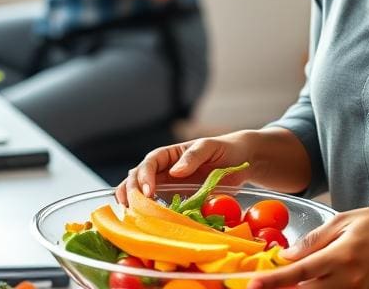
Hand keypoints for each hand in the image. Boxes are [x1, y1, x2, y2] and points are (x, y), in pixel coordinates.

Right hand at [115, 133, 255, 203]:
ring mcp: (168, 187)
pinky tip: (144, 223)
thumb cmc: (224, 149)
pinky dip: (148, 214)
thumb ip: (193, 156)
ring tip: (129, 214)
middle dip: (131, 190)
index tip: (149, 192)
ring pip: (141, 193)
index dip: (145, 176)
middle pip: (138, 178)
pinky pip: (158, 208)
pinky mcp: (176, 202)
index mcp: (170, 154)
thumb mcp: (210, 147)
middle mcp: (164, 170)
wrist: (239, 161)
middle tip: (133, 207)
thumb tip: (175, 171)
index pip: (150, 163)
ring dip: (131, 202)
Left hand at [248, 206, 368, 288]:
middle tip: (262, 285)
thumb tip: (288, 254)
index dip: (274, 280)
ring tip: (283, 283)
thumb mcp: (344, 220)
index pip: (299, 272)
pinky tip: (308, 283)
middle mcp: (347, 280)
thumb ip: (314, 240)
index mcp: (340, 256)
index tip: (254, 283)